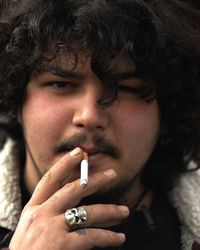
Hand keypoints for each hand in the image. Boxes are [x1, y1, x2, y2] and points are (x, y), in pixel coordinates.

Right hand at [9, 147, 128, 249]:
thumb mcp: (30, 227)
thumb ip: (47, 212)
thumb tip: (73, 202)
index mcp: (33, 209)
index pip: (50, 179)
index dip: (65, 163)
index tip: (79, 152)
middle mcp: (42, 214)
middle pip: (73, 190)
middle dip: (95, 180)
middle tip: (111, 174)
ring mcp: (52, 228)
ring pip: (88, 212)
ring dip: (110, 211)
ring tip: (123, 211)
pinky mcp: (63, 245)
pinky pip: (92, 236)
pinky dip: (108, 237)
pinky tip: (118, 237)